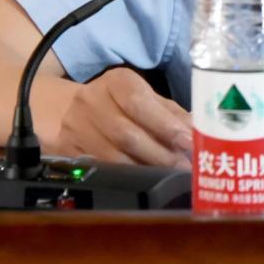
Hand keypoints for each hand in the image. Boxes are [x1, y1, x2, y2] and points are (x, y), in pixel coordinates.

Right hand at [54, 67, 192, 166]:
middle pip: (127, 134)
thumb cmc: (116, 101)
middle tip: (185, 166)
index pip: (140, 103)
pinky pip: (103, 170)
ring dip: (147, 169)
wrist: (65, 111)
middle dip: (160, 153)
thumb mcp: (142, 95)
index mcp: (117, 82)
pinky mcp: (69, 153)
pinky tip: (146, 181)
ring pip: (114, 157)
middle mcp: (93, 102)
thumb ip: (169, 111)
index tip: (189, 140)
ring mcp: (77, 129)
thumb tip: (198, 128)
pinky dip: (128, 178)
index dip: (165, 124)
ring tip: (172, 176)